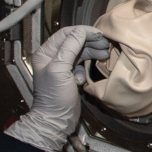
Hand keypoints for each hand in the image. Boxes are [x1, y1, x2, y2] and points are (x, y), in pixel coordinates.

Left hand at [3, 25, 110, 151]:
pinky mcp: (69, 76)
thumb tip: (81, 31)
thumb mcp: (60, 70)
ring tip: (105, 55)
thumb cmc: (54, 98)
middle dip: (90, 42)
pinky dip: (86, 67)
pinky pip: (80, 65)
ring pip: (79, 52)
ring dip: (92, 52)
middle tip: (105, 44)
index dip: (83, 32)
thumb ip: (70, 48)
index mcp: (46, 53)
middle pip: (74, 42)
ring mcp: (61, 67)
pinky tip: (85, 76)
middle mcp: (52, 57)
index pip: (66, 34)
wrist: (56, 120)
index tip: (99, 34)